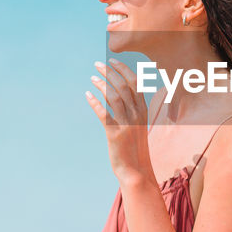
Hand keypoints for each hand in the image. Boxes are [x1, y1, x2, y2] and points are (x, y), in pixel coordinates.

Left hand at [86, 58, 153, 183]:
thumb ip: (132, 110)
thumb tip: (120, 96)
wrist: (136, 171)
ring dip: (102, 84)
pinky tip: (87, 95)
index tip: (112, 61)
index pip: (135, 83)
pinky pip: (104, 114)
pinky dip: (95, 102)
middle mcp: (137, 115)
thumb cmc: (135, 147)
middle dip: (110, 72)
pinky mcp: (115, 134)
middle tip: (98, 65)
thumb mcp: (137, 125)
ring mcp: (127, 124)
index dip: (123, 69)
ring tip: (92, 77)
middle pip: (123, 86)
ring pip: (114, 97)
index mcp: (143, 110)